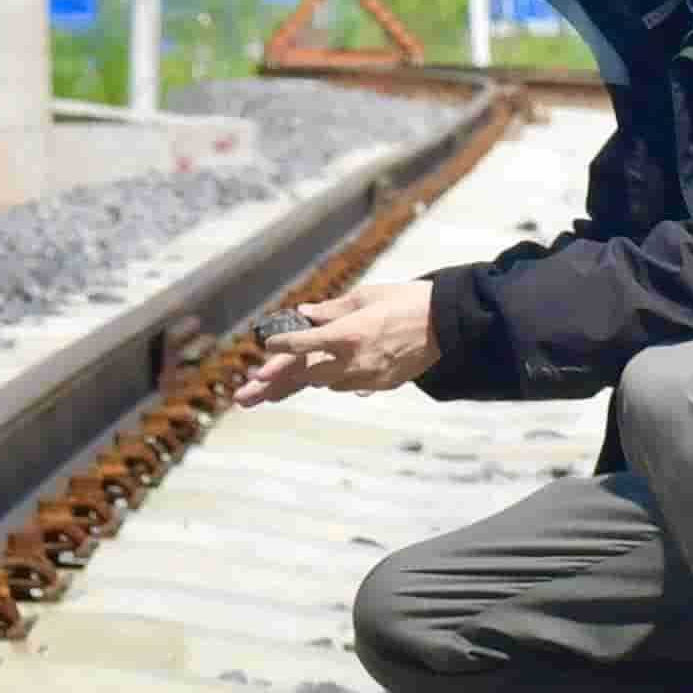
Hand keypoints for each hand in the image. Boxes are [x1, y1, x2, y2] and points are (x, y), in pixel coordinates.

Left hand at [234, 276, 439, 406]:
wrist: (448, 324)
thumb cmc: (407, 301)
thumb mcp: (366, 296)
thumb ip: (333, 308)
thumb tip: (306, 313)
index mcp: (348, 334)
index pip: (303, 343)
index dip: (280, 346)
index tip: (263, 348)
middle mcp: (354, 361)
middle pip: (306, 375)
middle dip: (276, 383)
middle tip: (245, 396)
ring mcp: (368, 377)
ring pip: (327, 383)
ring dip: (308, 379)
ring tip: (276, 387)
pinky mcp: (382, 385)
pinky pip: (351, 386)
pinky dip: (337, 380)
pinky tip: (326, 377)